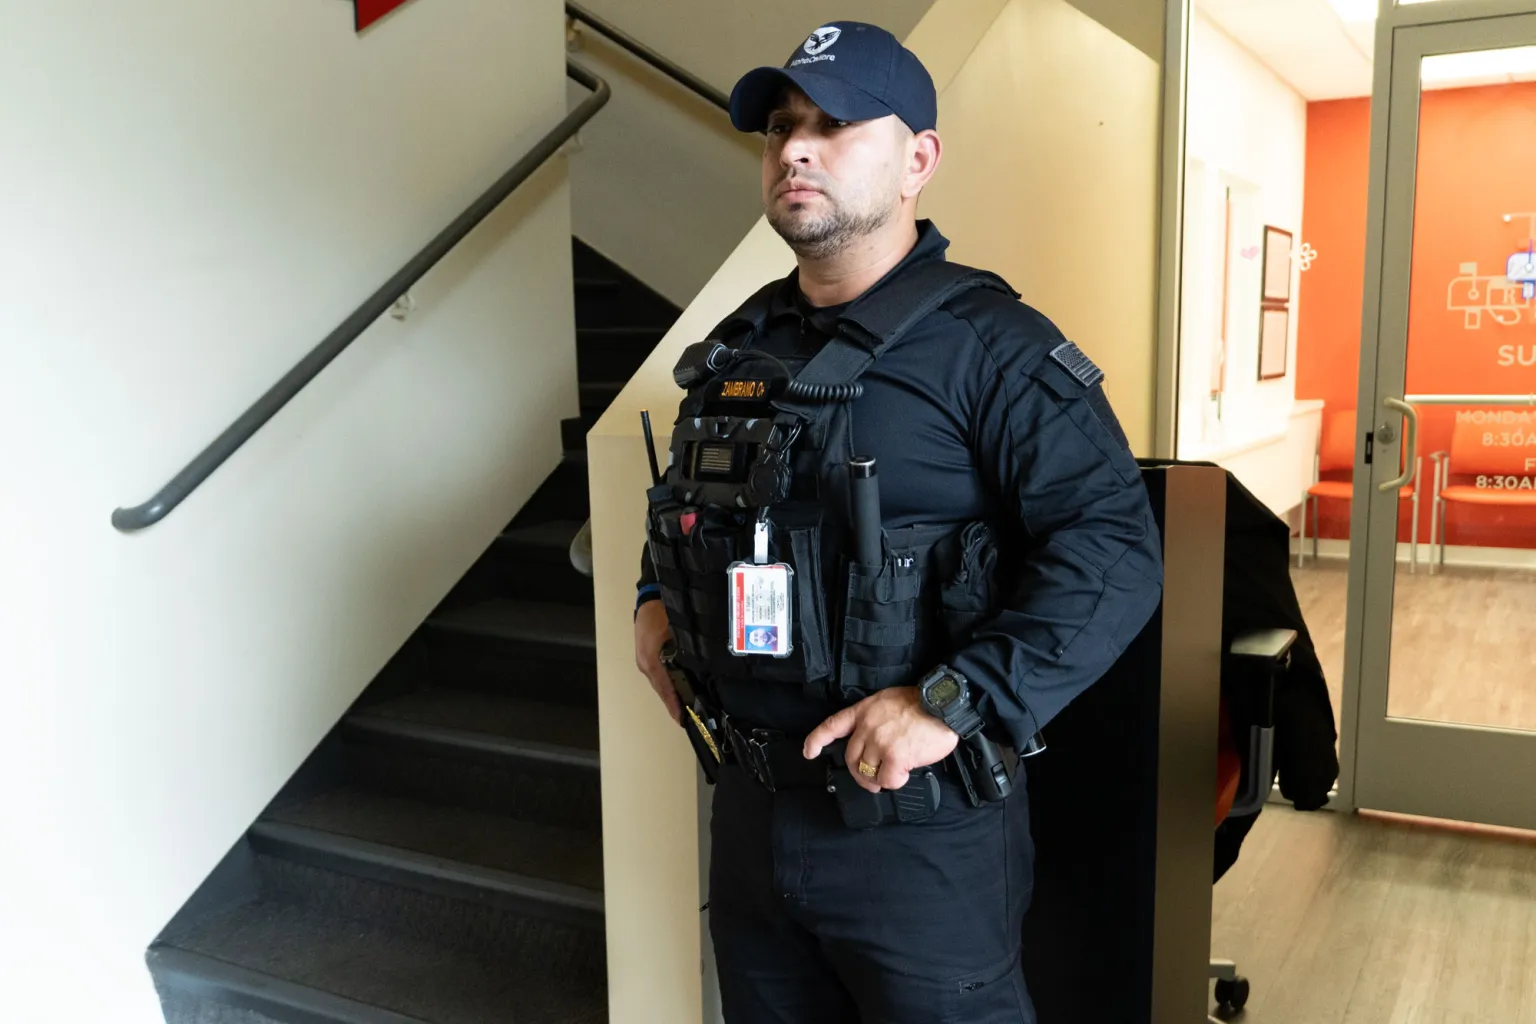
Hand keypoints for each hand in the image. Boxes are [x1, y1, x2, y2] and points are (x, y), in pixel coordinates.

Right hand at [633, 599, 679, 723]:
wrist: (649, 597)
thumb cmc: (662, 612)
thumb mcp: (676, 629)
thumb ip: (687, 647)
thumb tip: (700, 664)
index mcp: (651, 660)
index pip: (665, 688)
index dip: (674, 704)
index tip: (681, 720)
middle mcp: (646, 664)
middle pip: (661, 689)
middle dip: (673, 704)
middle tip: (686, 719)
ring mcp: (644, 660)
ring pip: (659, 684)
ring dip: (670, 696)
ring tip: (683, 709)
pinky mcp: (646, 656)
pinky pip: (658, 676)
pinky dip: (667, 685)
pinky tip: (677, 688)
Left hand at [803, 687, 958, 793]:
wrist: (942, 705)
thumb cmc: (921, 703)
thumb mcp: (888, 701)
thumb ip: (875, 719)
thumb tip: (874, 741)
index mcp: (864, 711)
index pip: (832, 725)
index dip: (817, 740)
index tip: (809, 752)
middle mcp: (867, 727)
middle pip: (851, 758)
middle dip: (859, 772)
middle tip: (871, 779)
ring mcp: (879, 742)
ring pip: (867, 771)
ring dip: (879, 778)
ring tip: (892, 775)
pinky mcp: (894, 757)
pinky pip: (887, 779)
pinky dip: (895, 781)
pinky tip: (904, 772)